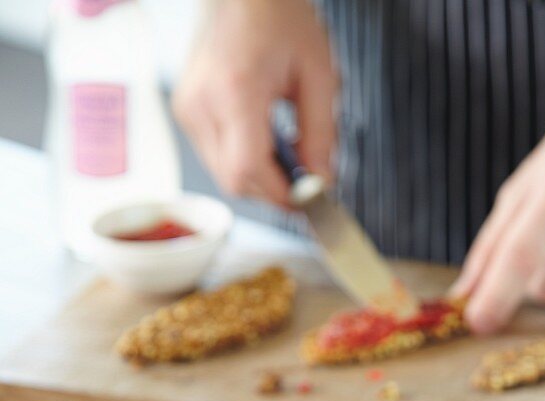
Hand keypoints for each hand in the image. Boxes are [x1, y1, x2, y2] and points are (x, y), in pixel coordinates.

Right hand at [173, 0, 337, 204]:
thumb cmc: (278, 14)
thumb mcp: (317, 74)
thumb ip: (321, 135)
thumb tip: (321, 182)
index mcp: (233, 88)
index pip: (248, 169)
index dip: (280, 194)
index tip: (308, 199)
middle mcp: (201, 102)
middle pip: (234, 180)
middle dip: (274, 190)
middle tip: (305, 179)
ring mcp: (188, 108)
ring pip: (224, 174)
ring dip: (260, 176)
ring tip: (287, 150)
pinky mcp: (185, 111)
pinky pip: (216, 157)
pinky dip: (244, 159)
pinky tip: (265, 138)